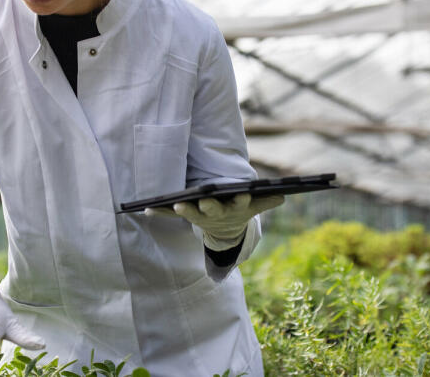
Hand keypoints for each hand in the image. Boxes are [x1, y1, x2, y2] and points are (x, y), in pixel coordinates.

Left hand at [146, 193, 283, 249]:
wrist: (226, 234)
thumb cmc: (239, 211)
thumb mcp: (254, 208)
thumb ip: (266, 201)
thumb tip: (284, 195)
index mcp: (235, 209)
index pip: (241, 204)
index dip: (242, 200)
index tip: (243, 195)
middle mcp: (217, 214)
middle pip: (213, 209)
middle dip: (209, 205)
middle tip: (204, 200)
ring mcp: (201, 217)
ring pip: (191, 213)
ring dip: (183, 209)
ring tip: (175, 203)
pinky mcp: (187, 216)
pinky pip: (170, 215)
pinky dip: (159, 213)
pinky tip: (145, 209)